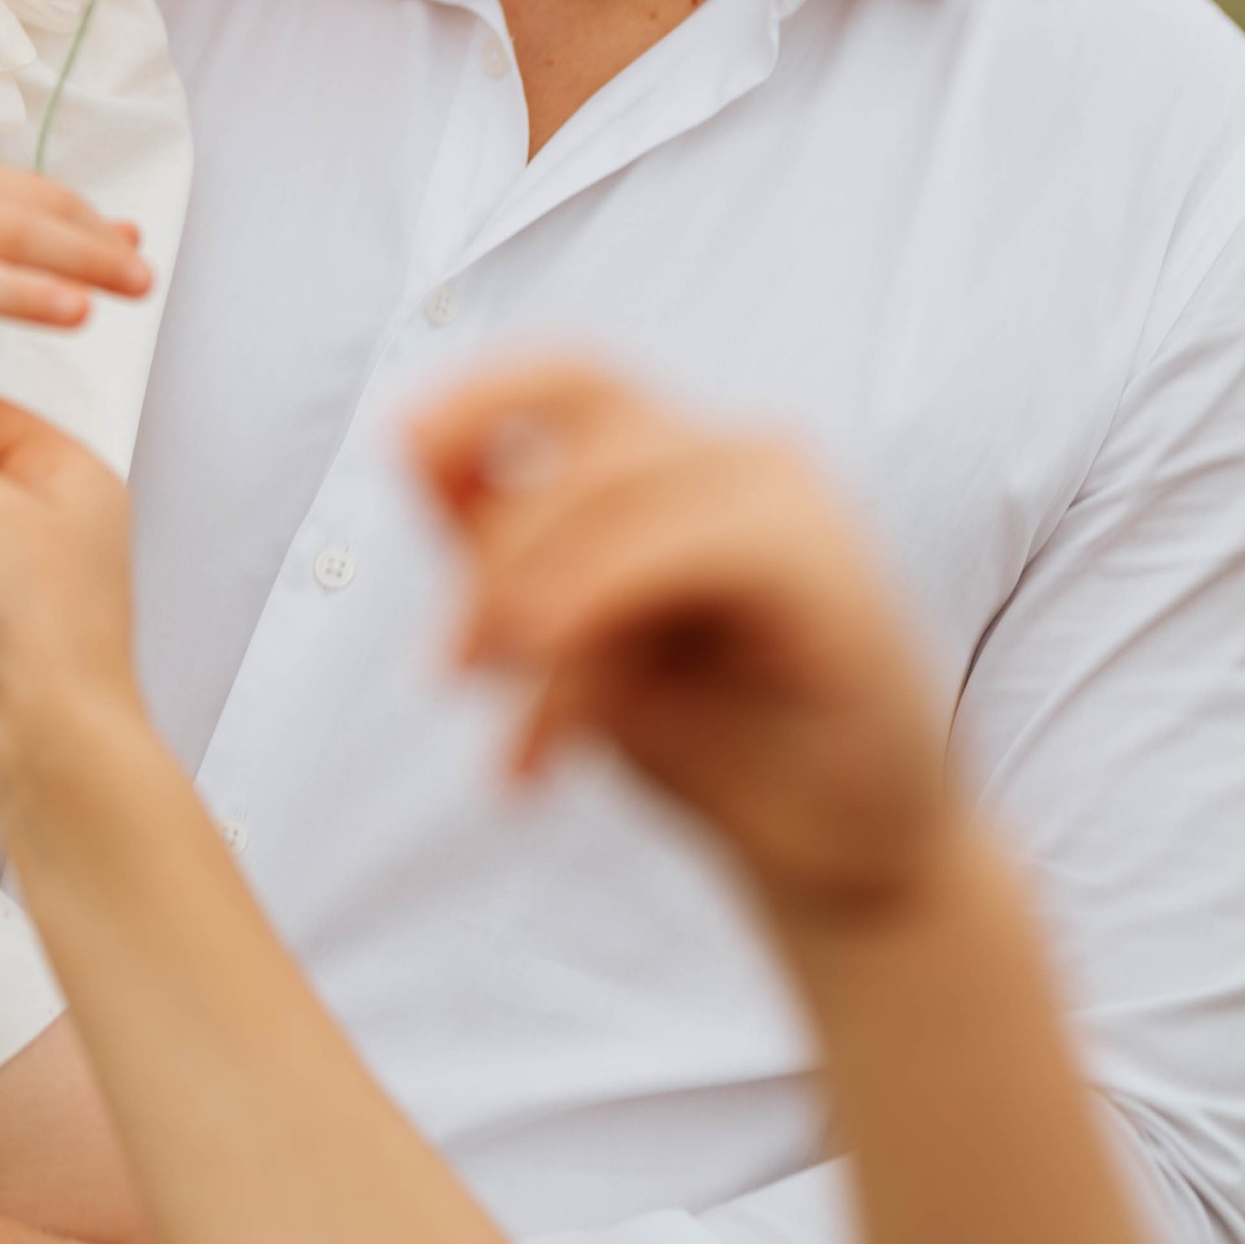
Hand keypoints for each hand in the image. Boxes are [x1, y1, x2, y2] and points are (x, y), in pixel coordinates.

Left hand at [409, 357, 954, 931]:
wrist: (842, 861)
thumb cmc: (718, 745)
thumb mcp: (573, 639)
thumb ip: (503, 546)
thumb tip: (408, 443)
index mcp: (686, 464)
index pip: (572, 381)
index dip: (481, 395)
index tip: (402, 444)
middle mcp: (741, 460)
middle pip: (584, 436)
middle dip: (497, 545)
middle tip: (456, 669)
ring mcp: (791, 501)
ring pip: (620, 487)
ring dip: (538, 597)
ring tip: (514, 724)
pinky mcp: (826, 565)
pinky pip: (684, 545)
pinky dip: (600, 608)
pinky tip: (558, 713)